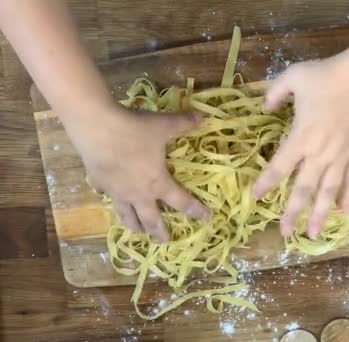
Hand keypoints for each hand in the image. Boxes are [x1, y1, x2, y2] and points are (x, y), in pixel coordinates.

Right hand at [64, 103, 210, 241]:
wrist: (96, 126)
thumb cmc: (135, 130)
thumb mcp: (164, 125)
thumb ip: (184, 123)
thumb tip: (203, 117)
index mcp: (157, 183)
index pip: (181, 202)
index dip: (195, 211)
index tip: (206, 219)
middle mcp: (137, 193)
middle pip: (150, 219)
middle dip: (158, 231)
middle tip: (164, 241)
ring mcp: (115, 190)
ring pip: (125, 214)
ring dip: (133, 224)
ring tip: (136, 231)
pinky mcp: (97, 181)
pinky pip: (105, 194)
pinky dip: (108, 197)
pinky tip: (106, 196)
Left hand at [253, 51, 348, 238]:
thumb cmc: (328, 75)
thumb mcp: (293, 77)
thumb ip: (274, 94)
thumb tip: (264, 107)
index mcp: (301, 137)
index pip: (279, 167)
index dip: (265, 184)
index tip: (254, 198)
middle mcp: (320, 154)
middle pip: (303, 189)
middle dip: (292, 212)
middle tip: (284, 233)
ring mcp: (342, 156)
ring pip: (329, 191)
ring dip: (320, 214)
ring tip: (313, 235)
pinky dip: (348, 195)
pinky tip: (344, 211)